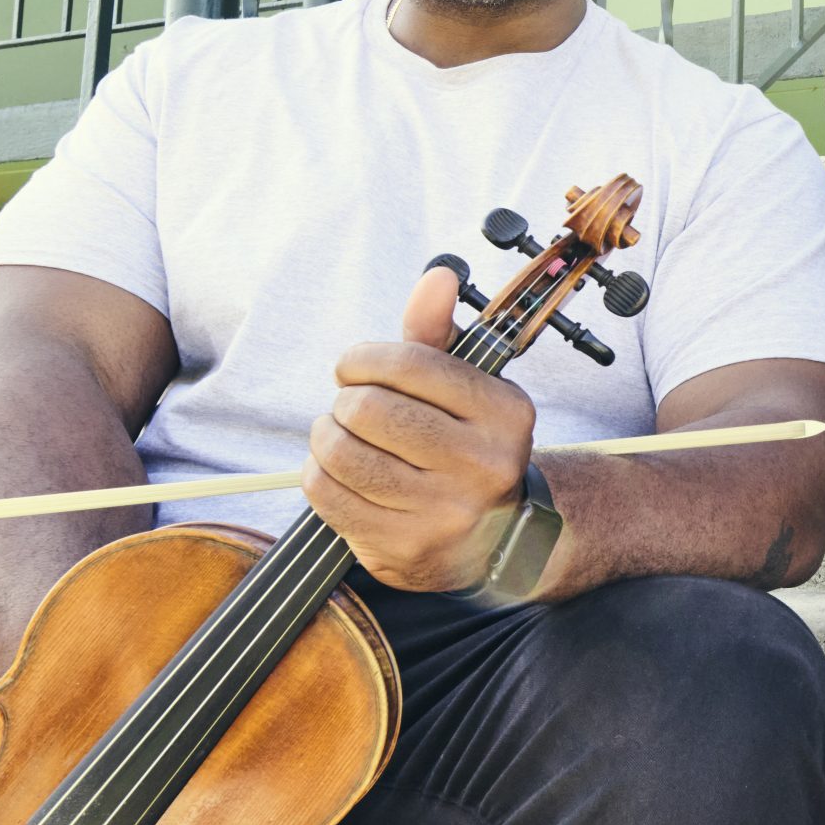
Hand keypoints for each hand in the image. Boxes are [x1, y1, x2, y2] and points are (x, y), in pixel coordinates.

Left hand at [307, 266, 536, 591]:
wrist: (490, 539)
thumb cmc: (464, 445)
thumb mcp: (463, 388)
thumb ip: (439, 333)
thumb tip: (438, 276)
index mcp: (505, 412)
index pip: (409, 364)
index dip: (363, 358)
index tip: (354, 366)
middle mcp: (484, 464)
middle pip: (369, 409)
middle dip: (346, 401)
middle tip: (352, 407)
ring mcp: (445, 512)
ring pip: (342, 452)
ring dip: (326, 436)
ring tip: (340, 435)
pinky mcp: (405, 548)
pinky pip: (328, 494)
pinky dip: (319, 475)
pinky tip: (338, 471)